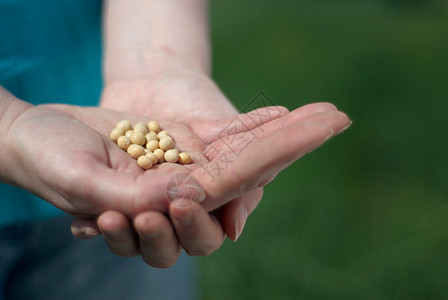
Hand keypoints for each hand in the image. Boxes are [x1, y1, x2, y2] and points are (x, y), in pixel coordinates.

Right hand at [68, 72, 349, 266]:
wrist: (36, 132)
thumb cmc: (46, 160)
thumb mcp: (81, 181)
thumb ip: (127, 197)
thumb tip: (185, 196)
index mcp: (155, 216)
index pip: (209, 206)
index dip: (252, 176)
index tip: (291, 150)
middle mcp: (177, 196)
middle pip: (244, 181)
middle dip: (288, 151)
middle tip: (334, 121)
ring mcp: (185, 166)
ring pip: (245, 155)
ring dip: (289, 136)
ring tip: (333, 115)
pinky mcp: (184, 140)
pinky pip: (230, 133)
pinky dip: (261, 122)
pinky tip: (294, 112)